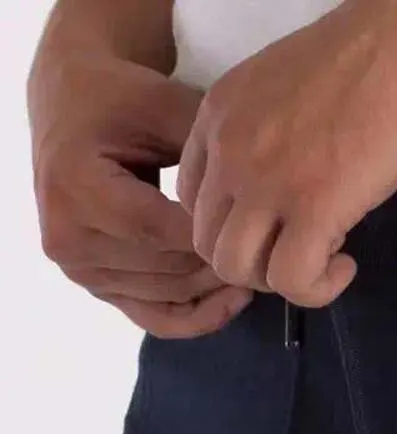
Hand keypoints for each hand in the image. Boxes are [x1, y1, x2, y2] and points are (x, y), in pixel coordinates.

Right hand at [30, 58, 253, 337]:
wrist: (74, 110)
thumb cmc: (122, 100)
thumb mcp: (164, 106)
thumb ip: (207, 152)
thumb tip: (267, 195)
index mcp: (74, 187)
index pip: (158, 229)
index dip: (214, 234)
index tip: (266, 227)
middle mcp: (68, 239)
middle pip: (168, 268)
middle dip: (225, 260)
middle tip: (275, 249)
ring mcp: (81, 271)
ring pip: (171, 294)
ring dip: (219, 285)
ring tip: (263, 264)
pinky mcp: (100, 289)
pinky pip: (158, 318)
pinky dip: (200, 316)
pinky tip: (237, 300)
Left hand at [177, 0, 396, 305]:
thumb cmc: (369, 56)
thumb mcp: (286, 90)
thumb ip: (267, 135)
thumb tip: (286, 182)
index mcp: (218, 115)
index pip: (192, 200)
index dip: (234, 228)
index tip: (278, 226)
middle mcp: (229, 150)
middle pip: (207, 244)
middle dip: (254, 263)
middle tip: (302, 252)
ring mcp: (267, 181)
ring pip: (237, 270)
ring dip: (280, 281)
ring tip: (323, 260)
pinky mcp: (314, 208)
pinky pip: (292, 282)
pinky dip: (317, 289)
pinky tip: (345, 266)